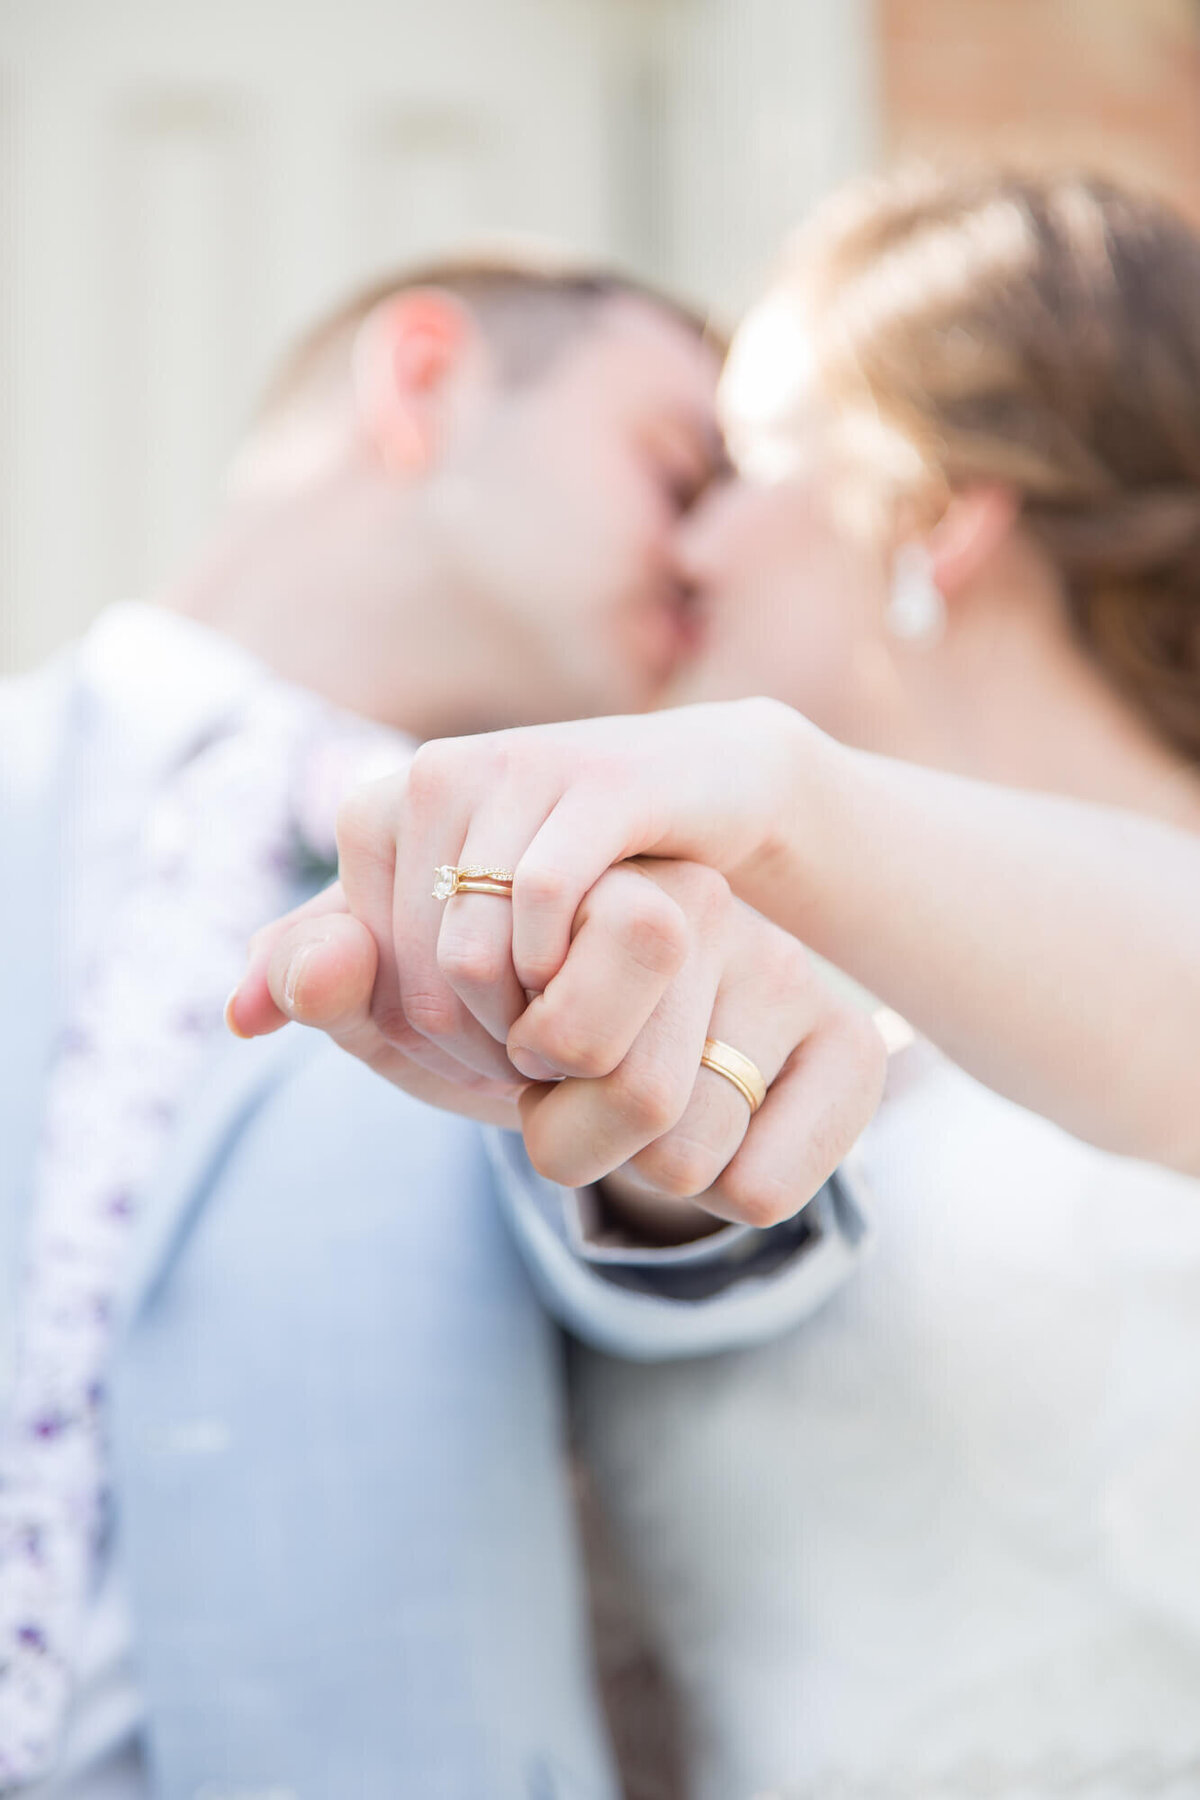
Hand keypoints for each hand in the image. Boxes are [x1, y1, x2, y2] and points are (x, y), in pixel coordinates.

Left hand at [300, 697, 810, 1088]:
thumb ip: (336, 977)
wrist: (707, 797)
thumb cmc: (564, 888)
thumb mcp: (439, 946)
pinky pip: (540, 900)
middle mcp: (432, 774)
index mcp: (379, 808)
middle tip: (535, 1059)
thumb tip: (239, 1021)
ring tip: (566, 1040)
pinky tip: (596, 987)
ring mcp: (514, 767)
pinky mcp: (598, 779)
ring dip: (522, 1024)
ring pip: (470, 953)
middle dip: (477, 1041)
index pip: (354, 970)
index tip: (481, 1045)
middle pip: (414, 975)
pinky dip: (560, 973)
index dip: (419, 1033)